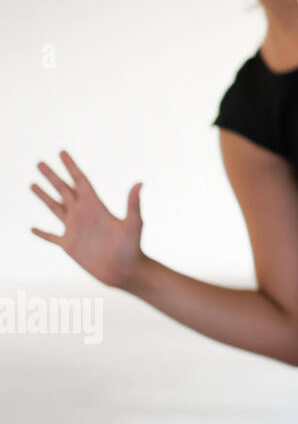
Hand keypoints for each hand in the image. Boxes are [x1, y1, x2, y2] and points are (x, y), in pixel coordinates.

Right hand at [30, 150, 143, 290]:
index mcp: (96, 206)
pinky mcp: (68, 245)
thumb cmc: (132, 248)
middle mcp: (83, 214)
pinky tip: (32, 228)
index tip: (61, 152)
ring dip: (44, 196)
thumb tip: (140, 183)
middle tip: (40, 162)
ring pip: (55, 208)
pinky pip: (51, 237)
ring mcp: (74, 229)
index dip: (71, 166)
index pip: (80, 181)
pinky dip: (41, 233)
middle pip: (64, 190)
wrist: (125, 271)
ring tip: (32, 184)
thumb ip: (133, 204)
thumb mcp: (133, 223)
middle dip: (52, 176)